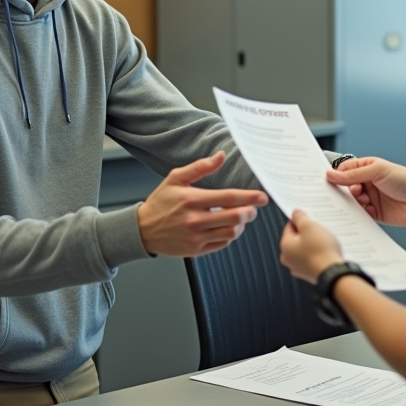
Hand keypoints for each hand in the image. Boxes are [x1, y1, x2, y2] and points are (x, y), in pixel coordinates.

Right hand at [137, 151, 267, 257]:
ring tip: (239, 217)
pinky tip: (226, 226)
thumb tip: (221, 156)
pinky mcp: (196, 250)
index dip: (249, 197)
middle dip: (249, 212)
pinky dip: (230, 235)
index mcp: (191, 199)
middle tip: (253, 208)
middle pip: (234, 217)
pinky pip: (222, 243)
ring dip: (241, 225)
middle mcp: (194, 220)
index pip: (228, 197)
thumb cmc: (160, 202)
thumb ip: (200, 167)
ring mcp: (195, 237)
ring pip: (231, 232)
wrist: (142, 230)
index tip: (262, 197)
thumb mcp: (175, 178)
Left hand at [279, 210, 344, 283]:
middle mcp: (289, 259)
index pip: (289, 227)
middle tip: (319, 230)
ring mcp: (299, 268)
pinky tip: (327, 251)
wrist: (333, 273)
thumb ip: (300, 218)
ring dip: (314, 244)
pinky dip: (318, 254)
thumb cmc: (320, 250)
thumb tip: (296, 213)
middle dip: (308, 233)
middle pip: (297, 239)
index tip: (310, 219)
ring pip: (305, 249)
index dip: (301, 221)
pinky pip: (313, 259)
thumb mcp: (309, 226)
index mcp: (285, 246)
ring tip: (325, 241)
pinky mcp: (310, 274)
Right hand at [327, 157, 405, 227]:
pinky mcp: (374, 213)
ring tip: (360, 200)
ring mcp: (371, 198)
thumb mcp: (378, 171)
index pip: (346, 169)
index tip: (326, 180)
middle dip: (341, 189)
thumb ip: (353, 174)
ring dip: (351, 201)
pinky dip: (356, 214)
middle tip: (336, 193)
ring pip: (351, 201)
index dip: (336, 174)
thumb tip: (332, 174)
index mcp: (368, 168)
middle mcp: (368, 182)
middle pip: (346, 186)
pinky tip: (359, 211)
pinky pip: (359, 214)